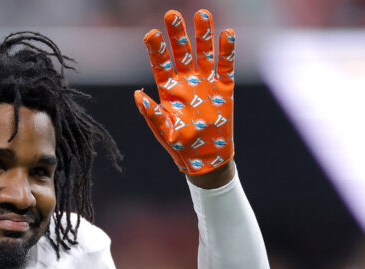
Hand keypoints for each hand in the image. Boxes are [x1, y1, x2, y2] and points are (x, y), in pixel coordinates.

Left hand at [134, 9, 235, 175]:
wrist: (204, 157)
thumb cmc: (179, 145)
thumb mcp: (163, 131)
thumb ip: (151, 113)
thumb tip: (137, 94)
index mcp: (168, 90)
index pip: (161, 64)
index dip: (156, 49)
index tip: (151, 34)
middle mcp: (186, 81)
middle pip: (181, 52)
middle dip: (177, 34)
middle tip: (172, 14)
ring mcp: (206, 82)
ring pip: (204, 53)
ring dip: (203, 35)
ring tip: (202, 14)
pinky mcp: (224, 88)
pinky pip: (226, 66)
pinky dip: (227, 51)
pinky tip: (227, 34)